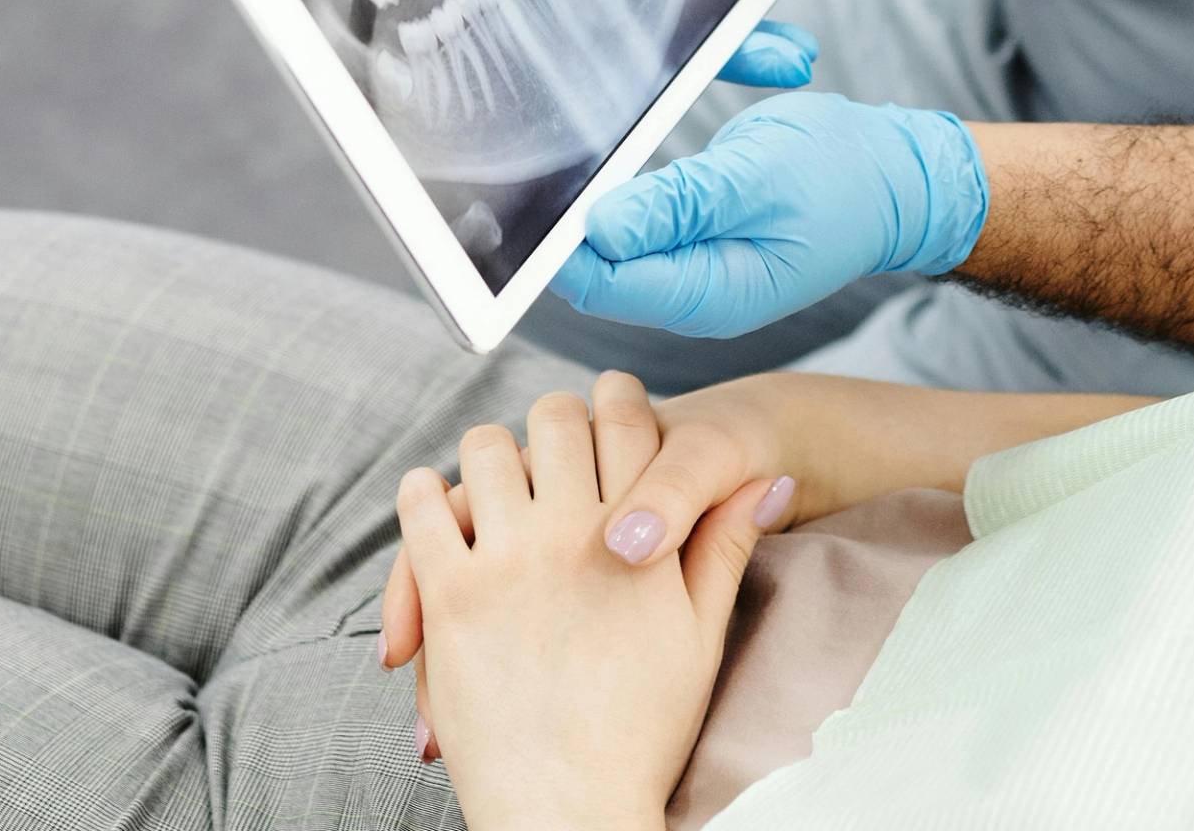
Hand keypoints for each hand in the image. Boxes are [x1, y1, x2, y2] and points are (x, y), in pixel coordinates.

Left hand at [394, 384, 783, 830]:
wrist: (574, 809)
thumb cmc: (643, 729)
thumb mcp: (702, 636)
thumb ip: (725, 547)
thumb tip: (770, 480)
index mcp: (640, 538)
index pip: (626, 418)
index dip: (616, 404)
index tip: (607, 413)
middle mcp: (573, 535)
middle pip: (555, 418)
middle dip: (554, 423)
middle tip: (551, 449)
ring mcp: (506, 562)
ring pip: (487, 449)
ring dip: (491, 454)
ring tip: (496, 476)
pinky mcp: (450, 595)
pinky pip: (423, 507)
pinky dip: (424, 493)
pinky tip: (436, 501)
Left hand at [553, 93, 989, 338]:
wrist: (897, 175)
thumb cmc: (843, 176)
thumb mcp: (763, 179)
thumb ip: (682, 204)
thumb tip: (600, 229)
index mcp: (708, 290)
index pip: (601, 277)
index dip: (556, 235)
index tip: (522, 182)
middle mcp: (690, 284)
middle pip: (597, 252)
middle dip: (569, 199)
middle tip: (542, 128)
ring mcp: (691, 257)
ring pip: (615, 219)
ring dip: (603, 172)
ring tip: (586, 114)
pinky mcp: (693, 226)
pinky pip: (643, 200)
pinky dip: (637, 164)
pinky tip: (629, 125)